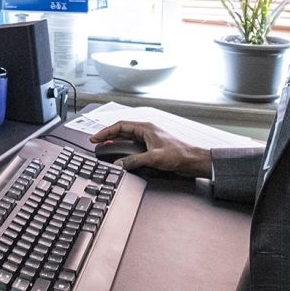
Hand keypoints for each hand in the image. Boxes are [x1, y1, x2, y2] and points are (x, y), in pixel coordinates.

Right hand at [90, 120, 211, 177]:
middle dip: (108, 136)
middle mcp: (146, 132)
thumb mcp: (154, 158)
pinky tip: (121, 157)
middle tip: (96, 143)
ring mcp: (149, 140)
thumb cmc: (180, 154)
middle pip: (122, 131)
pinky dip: (124, 150)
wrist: (193, 161)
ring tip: (105, 148)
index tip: (96, 138)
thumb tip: (119, 164)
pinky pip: (133, 147)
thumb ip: (134, 160)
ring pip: (127, 139)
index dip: (106, 132)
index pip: (120, 126)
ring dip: (116, 143)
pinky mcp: (152, 149)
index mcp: (146, 128)